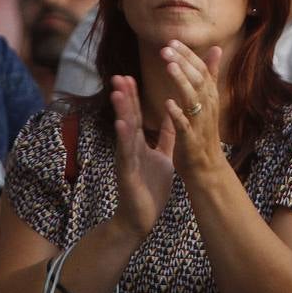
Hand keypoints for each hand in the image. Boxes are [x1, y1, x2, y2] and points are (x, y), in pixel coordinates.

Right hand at [109, 75, 175, 239]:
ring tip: (118, 91)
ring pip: (124, 131)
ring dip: (121, 111)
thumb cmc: (151, 187)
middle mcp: (130, 147)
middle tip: (119, 75)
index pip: (137, 116)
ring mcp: (126, 158)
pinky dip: (123, 137)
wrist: (141, 217)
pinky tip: (121, 123)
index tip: (131, 75)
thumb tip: (174, 116)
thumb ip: (166, 137)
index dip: (135, 96)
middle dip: (124, 97)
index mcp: (139, 143)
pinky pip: (126, 152)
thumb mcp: (163, 156)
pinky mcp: (127, 172)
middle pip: (128, 118)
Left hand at [159, 41, 225, 177]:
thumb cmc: (204, 132)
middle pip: (198, 80)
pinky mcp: (191, 139)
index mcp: (210, 97)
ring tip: (169, 66)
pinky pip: (185, 125)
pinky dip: (177, 113)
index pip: (201, 70)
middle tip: (166, 48)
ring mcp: (200, 123)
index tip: (173, 41)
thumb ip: (211, 75)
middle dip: (183, 63)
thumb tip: (216, 49)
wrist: (207, 167)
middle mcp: (208, 106)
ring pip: (193, 98)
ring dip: (181, 81)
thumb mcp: (209, 100)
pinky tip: (167, 103)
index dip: (188, 55)